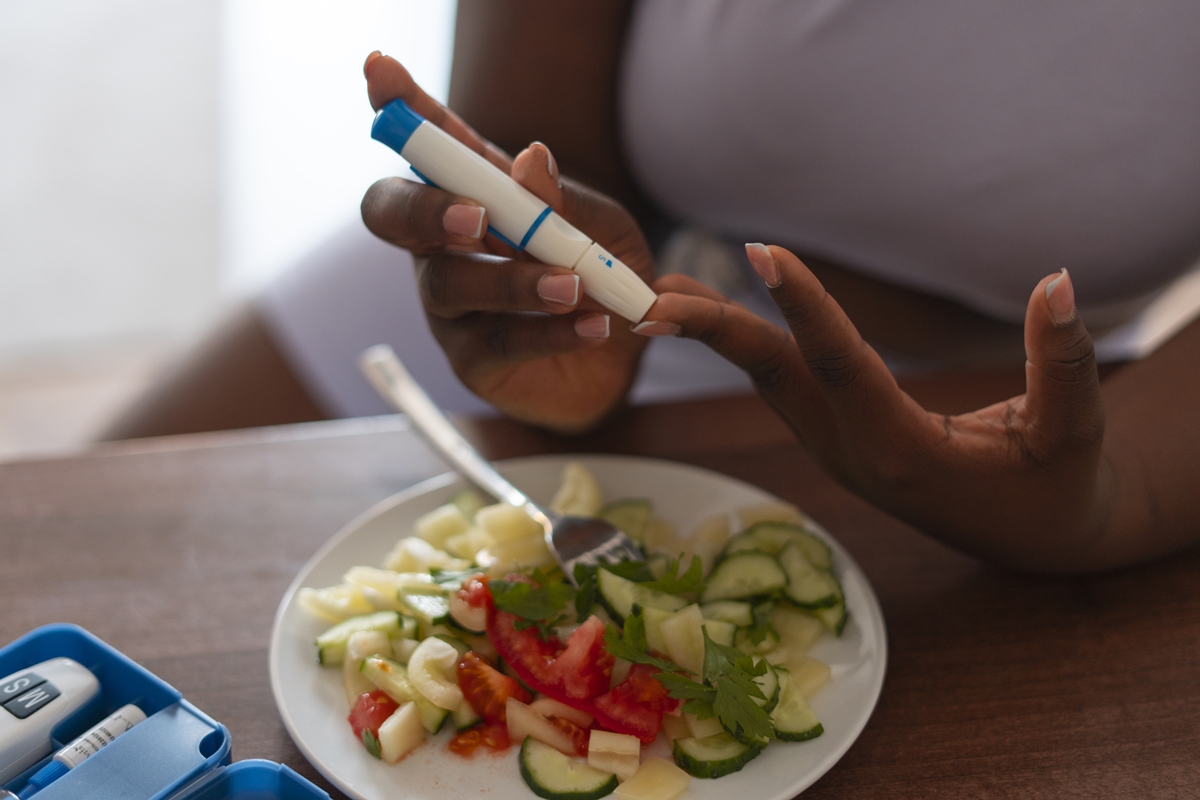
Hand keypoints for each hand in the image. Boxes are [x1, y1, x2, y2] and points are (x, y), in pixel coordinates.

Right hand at [360, 53, 653, 432]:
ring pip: (449, 283)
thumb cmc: (604, 279)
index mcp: (475, 194)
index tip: (380, 71)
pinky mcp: (471, 359)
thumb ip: (566, 200)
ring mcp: (450, 305)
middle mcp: (444, 245)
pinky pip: (496, 341)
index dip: (401, 109)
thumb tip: (530, 159)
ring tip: (574, 286)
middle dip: (426, 207)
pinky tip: (593, 326)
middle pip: (392, 213)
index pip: (430, 145)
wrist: (626, 361)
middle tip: (477, 217)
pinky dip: (547, 331)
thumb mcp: (604, 229)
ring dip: (512, 281)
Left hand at [636, 244, 1118, 570]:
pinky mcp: (836, 442)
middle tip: (654, 292)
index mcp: (904, 451)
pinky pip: (782, 385)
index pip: (843, 366)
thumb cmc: (1058, 485)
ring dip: (718, 335)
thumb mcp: (1076, 430)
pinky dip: (746, 346)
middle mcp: (854, 452)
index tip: (761, 254)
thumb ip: (1064, 359)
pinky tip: (714, 314)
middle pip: (777, 377)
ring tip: (666, 287)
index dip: (803, 307)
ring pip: (769, 382)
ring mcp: (837, 451)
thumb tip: (1058, 280)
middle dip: (716, 331)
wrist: (1034, 541)